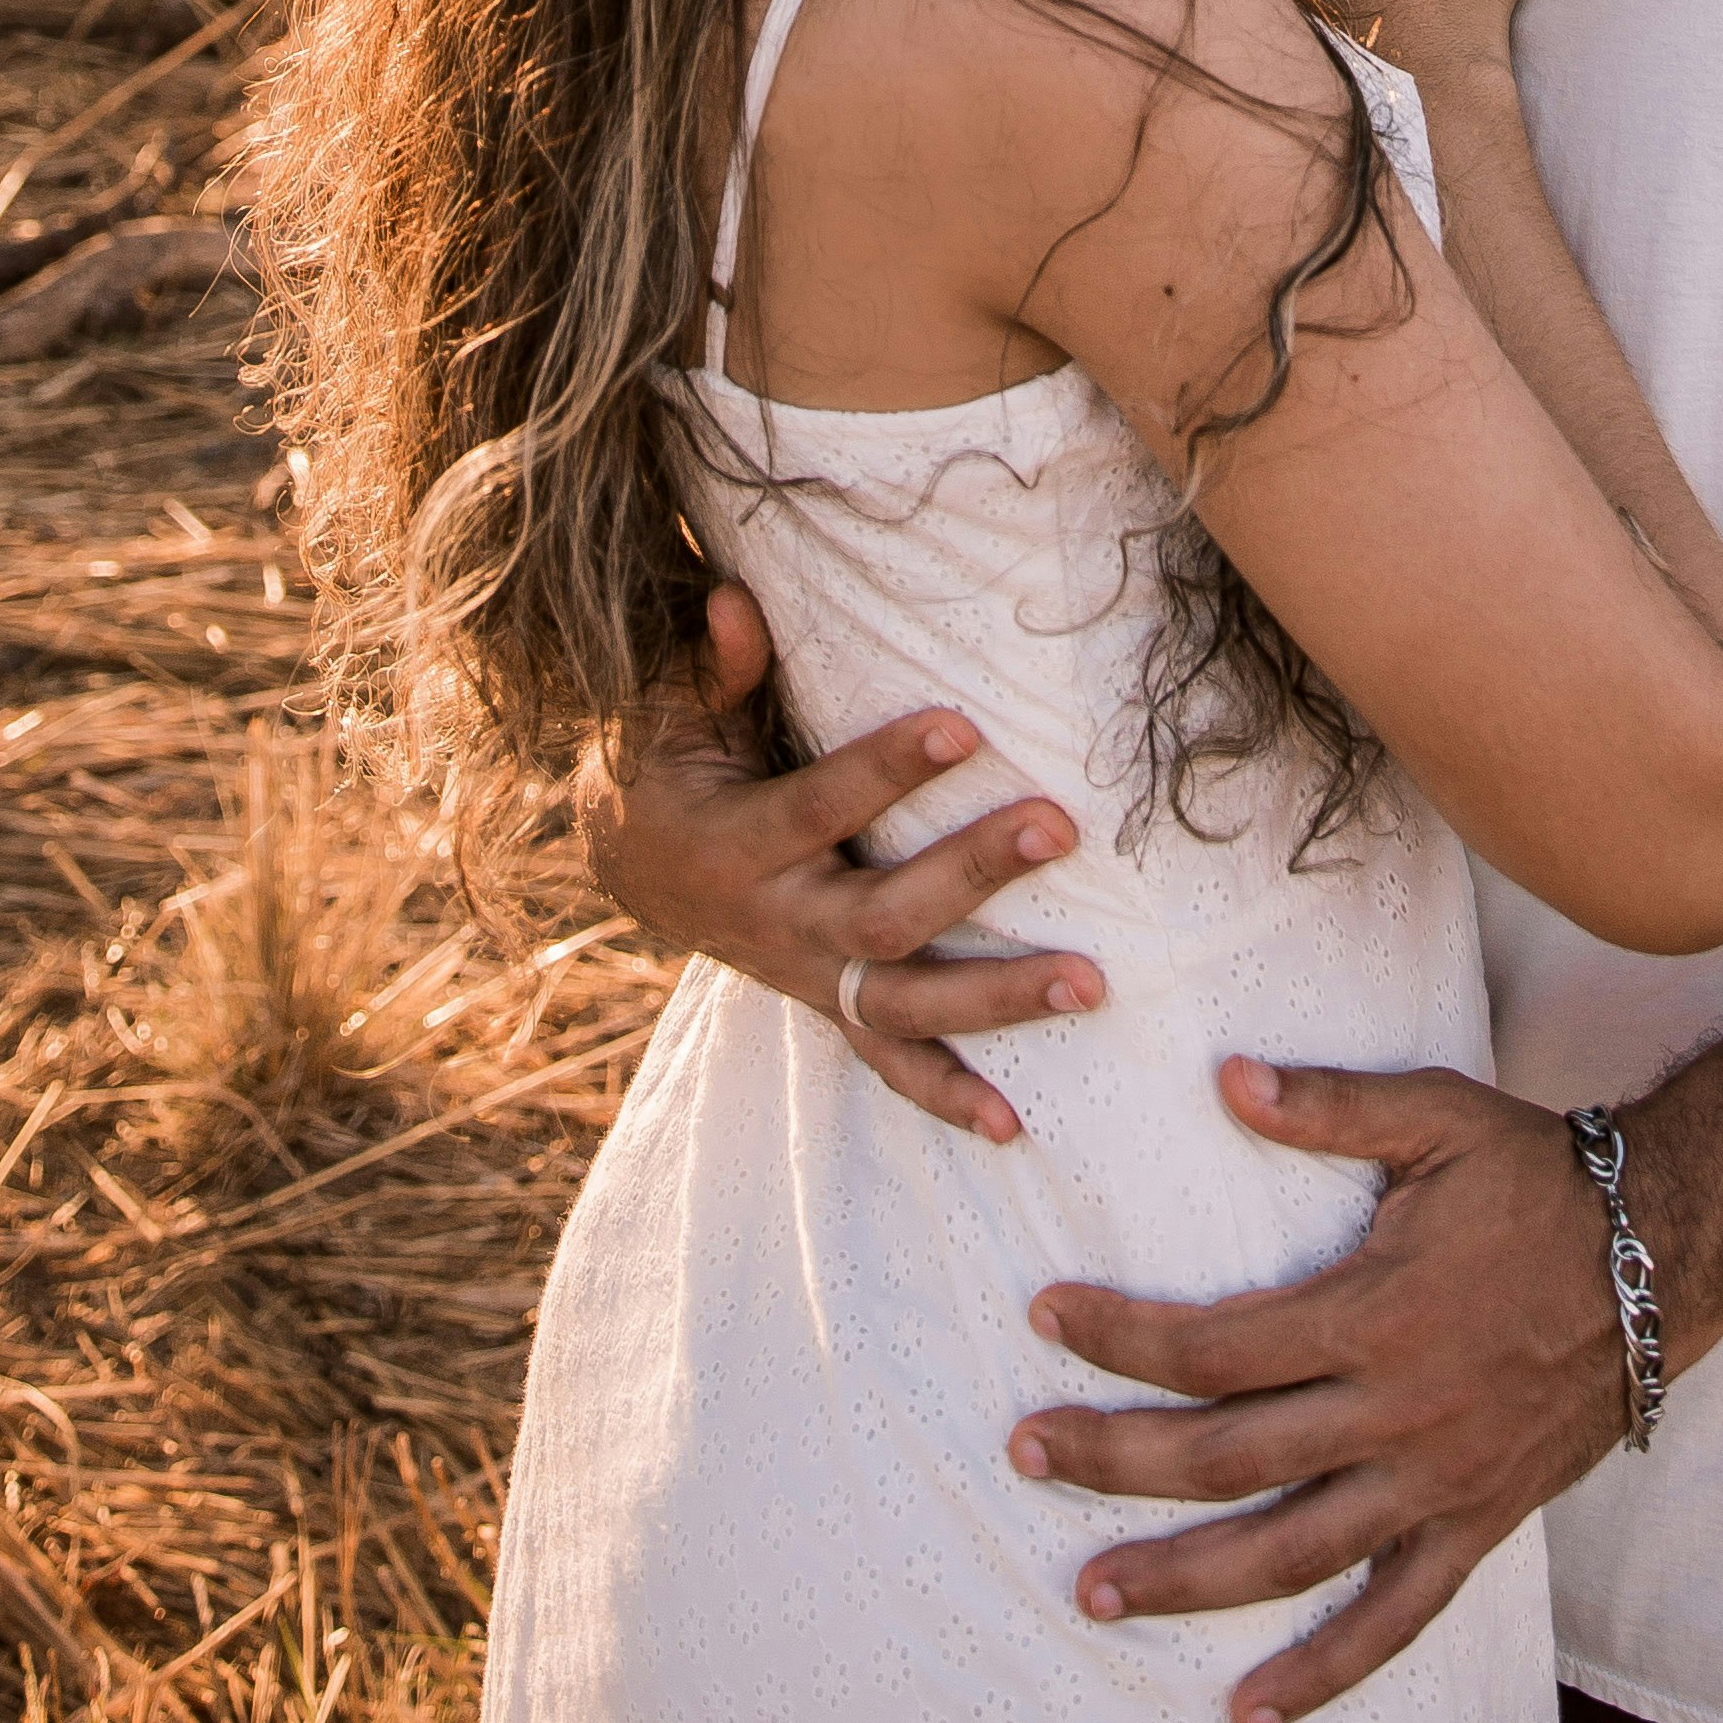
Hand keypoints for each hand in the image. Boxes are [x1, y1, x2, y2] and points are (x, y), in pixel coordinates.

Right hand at [573, 579, 1101, 1144]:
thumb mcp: (674, 709)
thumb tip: (732, 597)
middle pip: (881, 916)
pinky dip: (946, 1096)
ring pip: (903, 1003)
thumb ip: (717, 665)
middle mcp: (775, 923)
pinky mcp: (829, 1005)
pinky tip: (1013, 1126)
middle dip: (972, 875)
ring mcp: (806, 976)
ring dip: (997, 998)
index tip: (966, 725)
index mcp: (734, 843)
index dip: (888, 769)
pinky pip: (888, 1063)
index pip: (820, 805)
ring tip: (1089, 982)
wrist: (632, 861)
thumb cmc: (672, 760)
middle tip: (1061, 826)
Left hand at [1010, 1057, 1624, 1722]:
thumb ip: (1330, 1104)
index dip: (1120, 1337)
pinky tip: (1249, 1715)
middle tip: (1026, 1456)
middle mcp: (1392, 1414)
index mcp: (1371, 1313)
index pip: (1213, 1347)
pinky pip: (1391, 1621)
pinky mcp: (1474, 1529)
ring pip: (1287, 1554)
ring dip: (1183, 1580)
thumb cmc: (1538, 1180)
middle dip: (1114, 1459)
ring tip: (1093, 1594)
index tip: (1047, 1317)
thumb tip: (1226, 1079)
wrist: (1665, 1257)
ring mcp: (1433, 1484)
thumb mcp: (1439, 1116)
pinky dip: (1321, 1676)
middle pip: (1225, 1458)